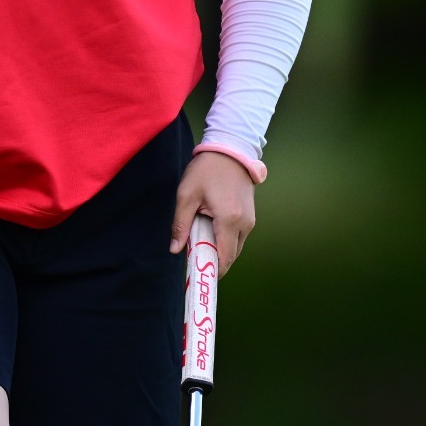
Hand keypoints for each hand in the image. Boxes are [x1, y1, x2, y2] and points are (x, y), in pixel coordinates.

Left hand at [170, 151, 255, 276]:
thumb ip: (180, 224)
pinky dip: (225, 239)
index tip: (198, 275)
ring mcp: (250, 220)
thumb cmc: (207, 170)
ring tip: (200, 240)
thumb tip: (175, 249)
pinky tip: (210, 229)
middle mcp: (244, 223)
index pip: (225, 258)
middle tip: (194, 258)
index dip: (213, 271)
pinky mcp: (251, 216)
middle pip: (231, 256)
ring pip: (236, 247)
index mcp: (229, 219)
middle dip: (214, 261)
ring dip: (219, 249)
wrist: (230, 150)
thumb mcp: (186, 195)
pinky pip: (238, 236)